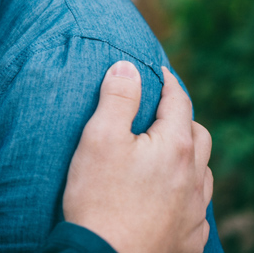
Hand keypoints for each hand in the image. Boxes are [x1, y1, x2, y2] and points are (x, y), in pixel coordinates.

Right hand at [63, 61, 213, 252]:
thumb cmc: (98, 197)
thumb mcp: (99, 138)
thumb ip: (117, 98)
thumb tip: (127, 67)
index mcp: (174, 147)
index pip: (179, 102)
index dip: (167, 82)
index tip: (156, 71)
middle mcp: (193, 177)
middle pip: (199, 136)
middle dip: (182, 119)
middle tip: (159, 114)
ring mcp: (194, 210)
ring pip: (203, 173)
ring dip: (188, 157)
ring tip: (165, 155)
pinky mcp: (188, 237)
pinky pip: (198, 208)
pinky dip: (186, 193)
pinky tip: (168, 197)